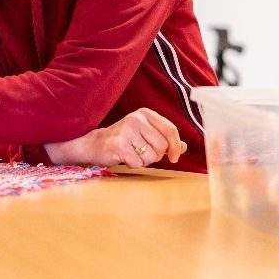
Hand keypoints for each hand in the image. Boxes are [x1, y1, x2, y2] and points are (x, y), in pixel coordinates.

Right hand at [45, 108, 186, 167]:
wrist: (94, 144)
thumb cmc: (124, 140)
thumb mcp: (145, 135)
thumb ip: (164, 139)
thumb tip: (184, 147)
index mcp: (145, 114)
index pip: (170, 130)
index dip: (176, 146)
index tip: (174, 157)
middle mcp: (135, 119)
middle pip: (162, 146)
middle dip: (155, 155)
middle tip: (141, 153)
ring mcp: (126, 130)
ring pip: (151, 156)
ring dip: (143, 161)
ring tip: (131, 154)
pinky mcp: (118, 145)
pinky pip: (138, 163)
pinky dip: (133, 165)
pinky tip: (123, 158)